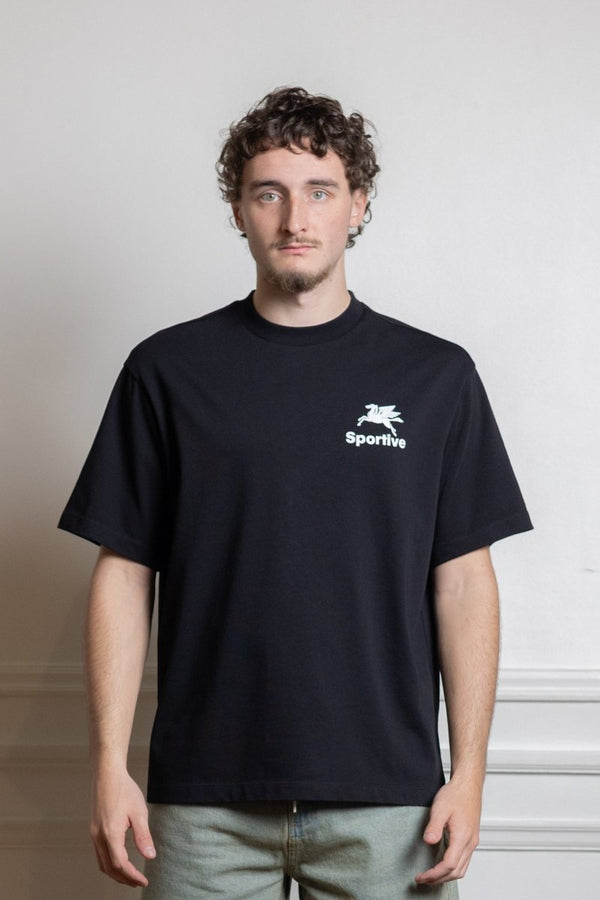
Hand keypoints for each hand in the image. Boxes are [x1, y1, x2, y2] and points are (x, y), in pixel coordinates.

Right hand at [90, 764, 155, 886]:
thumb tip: (150, 857)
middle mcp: (98, 837)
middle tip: (138, 883)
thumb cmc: (124, 790)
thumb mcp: (139, 812)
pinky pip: (99, 854)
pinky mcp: (93, 829)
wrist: (107, 774)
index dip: (132, 876)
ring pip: (102, 863)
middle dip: (124, 878)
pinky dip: (109, 863)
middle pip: (109, 868)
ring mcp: (94, 834)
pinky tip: (120, 860)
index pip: (120, 864)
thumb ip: (143, 836)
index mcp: (110, 834)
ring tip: (130, 876)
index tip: (144, 881)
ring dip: (116, 873)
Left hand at [415, 776, 480, 885]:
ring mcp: (472, 842)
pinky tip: (442, 865)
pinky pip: (463, 861)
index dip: (434, 874)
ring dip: (446, 876)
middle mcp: (470, 843)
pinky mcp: (471, 839)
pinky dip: (452, 869)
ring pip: (461, 869)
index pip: (449, 865)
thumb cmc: (455, 794)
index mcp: (462, 837)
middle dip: (439, 879)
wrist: (468, 785)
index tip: (421, 876)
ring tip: (431, 876)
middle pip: (456, 872)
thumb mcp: (440, 808)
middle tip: (422, 879)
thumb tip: (428, 842)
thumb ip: (434, 826)